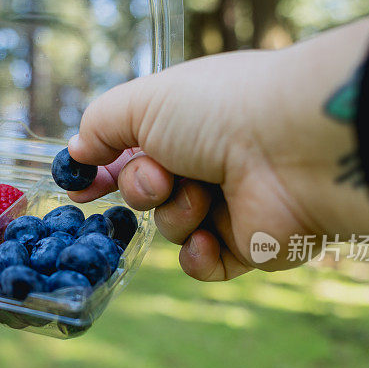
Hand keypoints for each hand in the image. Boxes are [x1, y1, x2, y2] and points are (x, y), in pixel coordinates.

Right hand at [69, 18, 368, 280]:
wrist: (291, 148)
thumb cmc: (217, 112)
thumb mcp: (143, 103)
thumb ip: (101, 124)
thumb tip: (77, 151)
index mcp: (187, 123)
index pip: (134, 150)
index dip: (104, 169)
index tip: (79, 186)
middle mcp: (208, 162)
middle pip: (148, 192)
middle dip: (143, 187)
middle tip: (160, 177)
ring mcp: (229, 205)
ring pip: (172, 226)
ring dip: (176, 214)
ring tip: (201, 196)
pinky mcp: (249, 246)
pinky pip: (203, 264)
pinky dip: (198, 256)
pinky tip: (208, 240)